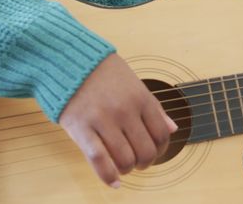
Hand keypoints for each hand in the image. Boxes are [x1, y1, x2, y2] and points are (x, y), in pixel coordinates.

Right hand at [59, 53, 177, 187]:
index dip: (161, 149)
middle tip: (138, 161)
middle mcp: (125, 110)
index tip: (154, 152)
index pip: (161, 134)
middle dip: (145, 162)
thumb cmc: (104, 73)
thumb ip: (154, 107)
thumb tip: (173, 128)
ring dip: (127, 169)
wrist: (69, 60)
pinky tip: (114, 182)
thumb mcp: (135, 83)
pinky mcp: (82, 129)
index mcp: (141, 98)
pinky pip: (99, 161)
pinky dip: (108, 177)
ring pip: (125, 160)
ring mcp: (103, 120)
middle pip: (146, 151)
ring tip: (123, 166)